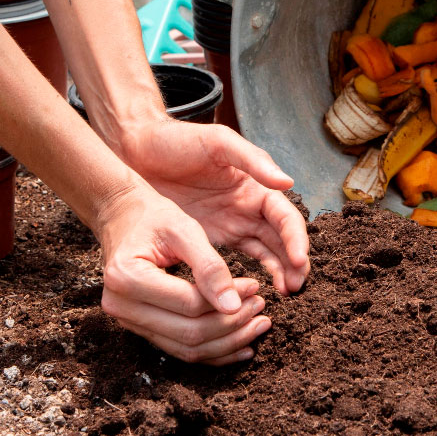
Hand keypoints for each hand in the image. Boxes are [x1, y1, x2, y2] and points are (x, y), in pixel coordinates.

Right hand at [96, 184, 271, 365]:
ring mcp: (128, 321)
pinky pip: (181, 349)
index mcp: (127, 277)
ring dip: (227, 342)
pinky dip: (213, 351)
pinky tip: (241, 345)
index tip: (256, 286)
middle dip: (232, 325)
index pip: (189, 304)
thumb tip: (234, 306)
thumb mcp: (183, 229)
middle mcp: (121, 306)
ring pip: (187, 349)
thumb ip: (209, 266)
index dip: (228, 300)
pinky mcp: (141, 328)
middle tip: (261, 307)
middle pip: (188, 333)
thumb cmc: (153, 218)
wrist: (123, 218)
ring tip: (258, 325)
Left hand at [115, 119, 309, 294]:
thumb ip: (253, 160)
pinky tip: (255, 292)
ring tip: (286, 294)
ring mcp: (231, 225)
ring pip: (266, 253)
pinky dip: (252, 276)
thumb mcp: (217, 143)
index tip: (299, 260)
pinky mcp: (211, 239)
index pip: (285, 217)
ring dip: (279, 272)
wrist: (137, 150)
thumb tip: (288, 182)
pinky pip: (239, 261)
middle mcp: (249, 208)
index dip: (296, 238)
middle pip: (282, 240)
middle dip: (293, 263)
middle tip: (296, 287)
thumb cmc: (178, 141)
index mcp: (256, 186)